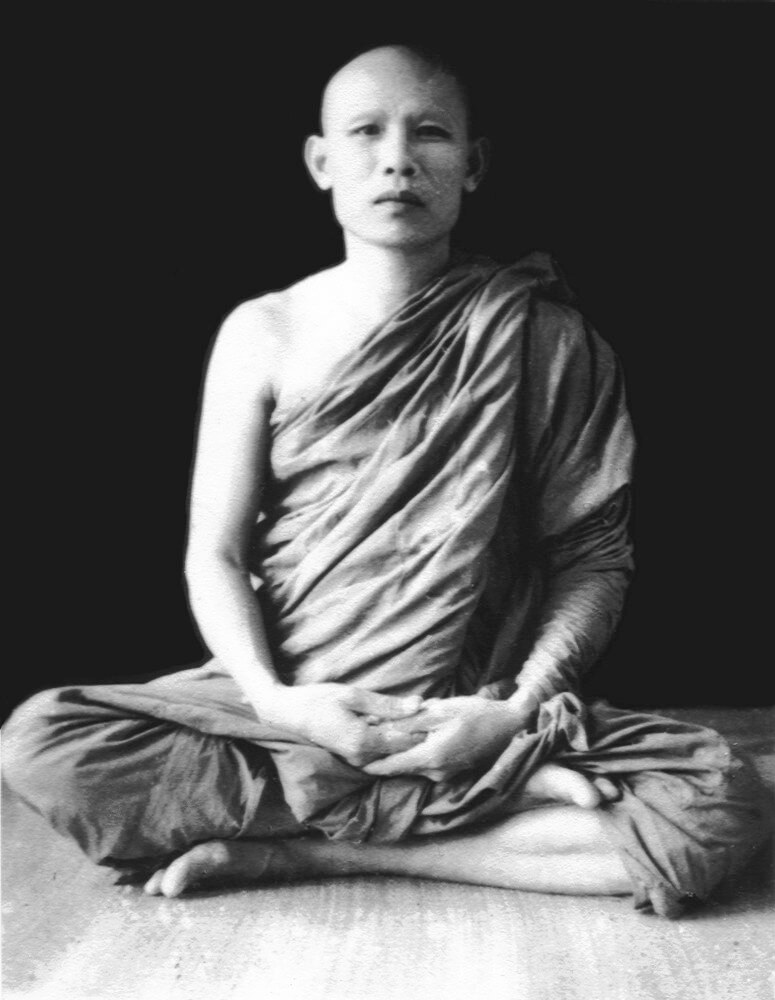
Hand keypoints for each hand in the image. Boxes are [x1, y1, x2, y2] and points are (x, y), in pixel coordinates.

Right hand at [253, 682, 425, 767]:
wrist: (289, 714)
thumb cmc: (318, 700)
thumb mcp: (353, 696)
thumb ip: (386, 704)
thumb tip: (418, 704)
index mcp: (364, 742)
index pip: (405, 739)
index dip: (425, 727)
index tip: (443, 713)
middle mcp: (363, 757)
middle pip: (402, 749)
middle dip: (421, 733)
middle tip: (441, 714)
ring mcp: (358, 759)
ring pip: (393, 751)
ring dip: (409, 736)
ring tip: (428, 717)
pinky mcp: (355, 756)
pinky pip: (381, 750)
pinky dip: (394, 738)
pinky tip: (405, 723)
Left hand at [362, 696, 532, 780]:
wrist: (511, 727)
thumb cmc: (477, 714)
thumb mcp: (441, 711)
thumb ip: (411, 720)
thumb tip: (381, 723)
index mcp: (430, 758)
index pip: (390, 766)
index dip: (368, 762)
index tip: (349, 757)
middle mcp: (435, 773)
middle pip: (398, 767)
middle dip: (379, 756)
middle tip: (358, 744)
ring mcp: (444, 775)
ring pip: (411, 765)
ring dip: (397, 754)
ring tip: (379, 736)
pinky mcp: (451, 772)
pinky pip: (424, 765)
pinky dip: (413, 754)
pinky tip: (409, 739)